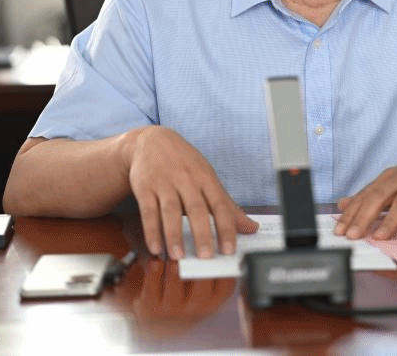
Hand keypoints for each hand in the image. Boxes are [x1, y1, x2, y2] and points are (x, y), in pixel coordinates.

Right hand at [124, 126, 257, 259]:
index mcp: (206, 179)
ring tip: (178, 256)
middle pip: (196, 209)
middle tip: (206, 256)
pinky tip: (156, 247)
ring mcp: (164, 183)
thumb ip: (227, 205)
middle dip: (202, 233)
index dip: (226, 227)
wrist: (151, 140)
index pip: (220, 205)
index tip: (229, 249)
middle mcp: (187, 180)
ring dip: (174, 235)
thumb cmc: (184, 163)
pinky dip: (152, 231)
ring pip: (170, 211)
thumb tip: (250, 228)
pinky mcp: (145, 187)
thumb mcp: (208, 177)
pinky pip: (148, 212)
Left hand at [334, 160, 396, 240]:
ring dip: (390, 219)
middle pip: (379, 196)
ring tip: (379, 236)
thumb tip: (342, 204)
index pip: (365, 195)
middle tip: (353, 235)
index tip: (340, 230)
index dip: (351, 213)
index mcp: (389, 177)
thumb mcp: (392, 184)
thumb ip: (369, 195)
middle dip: (364, 216)